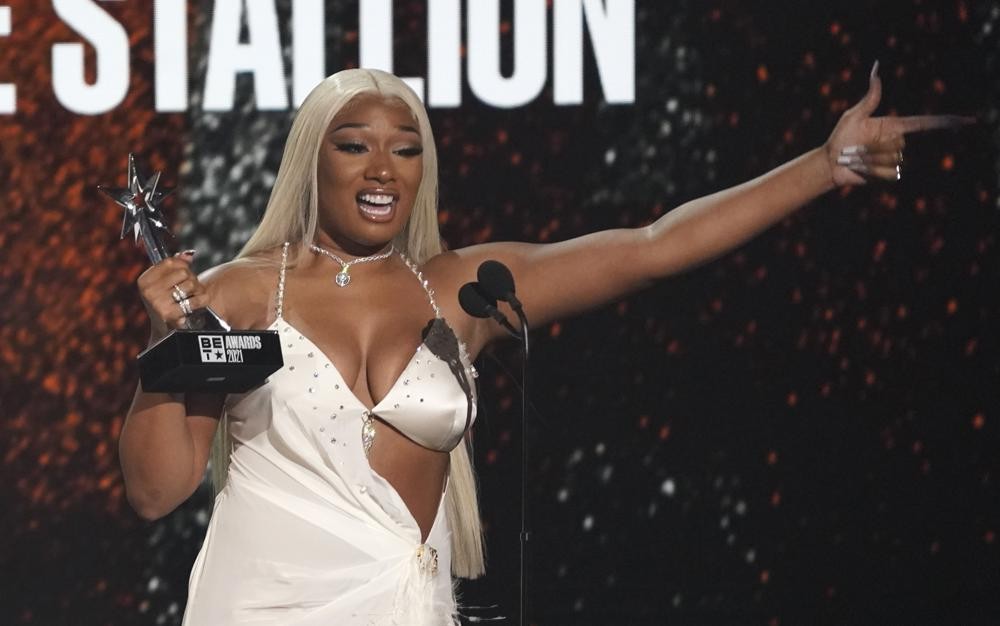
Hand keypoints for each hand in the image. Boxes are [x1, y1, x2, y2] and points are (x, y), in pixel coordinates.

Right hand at [136, 250, 209, 338]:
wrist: (166, 331)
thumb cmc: (167, 302)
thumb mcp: (165, 283)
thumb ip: (175, 266)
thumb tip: (189, 255)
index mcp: (144, 280)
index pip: (170, 262)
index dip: (183, 265)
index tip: (183, 274)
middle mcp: (148, 291)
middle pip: (183, 272)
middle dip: (191, 279)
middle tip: (188, 290)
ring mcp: (158, 302)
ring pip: (191, 284)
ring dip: (197, 290)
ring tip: (191, 297)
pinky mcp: (170, 314)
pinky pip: (196, 299)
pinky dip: (201, 301)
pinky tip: (195, 305)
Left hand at [824, 61, 974, 186]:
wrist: (831, 162)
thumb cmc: (840, 137)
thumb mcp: (854, 115)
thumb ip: (871, 97)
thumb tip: (876, 69)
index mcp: (894, 126)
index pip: (925, 123)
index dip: (947, 122)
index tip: (968, 121)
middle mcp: (897, 142)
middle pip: (899, 144)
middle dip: (874, 146)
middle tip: (855, 147)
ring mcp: (893, 159)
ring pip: (892, 159)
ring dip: (869, 158)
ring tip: (855, 157)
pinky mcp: (888, 175)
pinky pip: (887, 173)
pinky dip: (871, 171)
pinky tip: (860, 169)